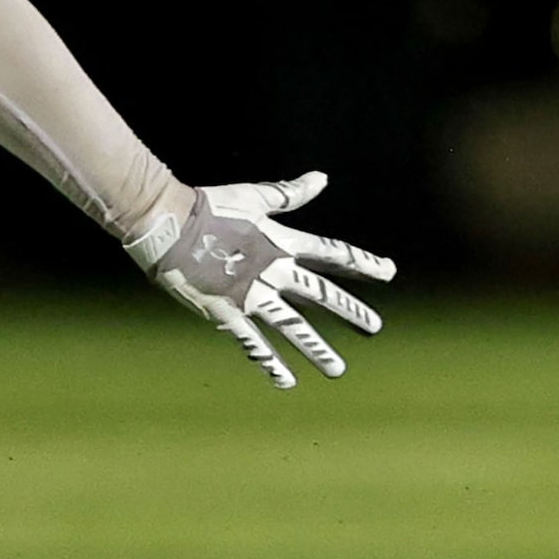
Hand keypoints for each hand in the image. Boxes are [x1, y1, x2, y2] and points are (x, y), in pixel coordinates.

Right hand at [127, 172, 394, 388]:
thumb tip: (323, 177)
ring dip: (316, 348)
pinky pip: (254, 343)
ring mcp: (252, 295)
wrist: (168, 224)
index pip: (333, 254)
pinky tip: (287, 381)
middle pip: (321, 294)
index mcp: (283, 242)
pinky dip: (270, 363)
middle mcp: (274, 271)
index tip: (390, 272)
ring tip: (338, 369)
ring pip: (293, 326)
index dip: (363, 262)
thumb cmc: (209, 205)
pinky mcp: (227, 313)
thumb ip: (290, 194)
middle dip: (350, 311)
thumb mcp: (255, 196)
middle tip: (375, 328)